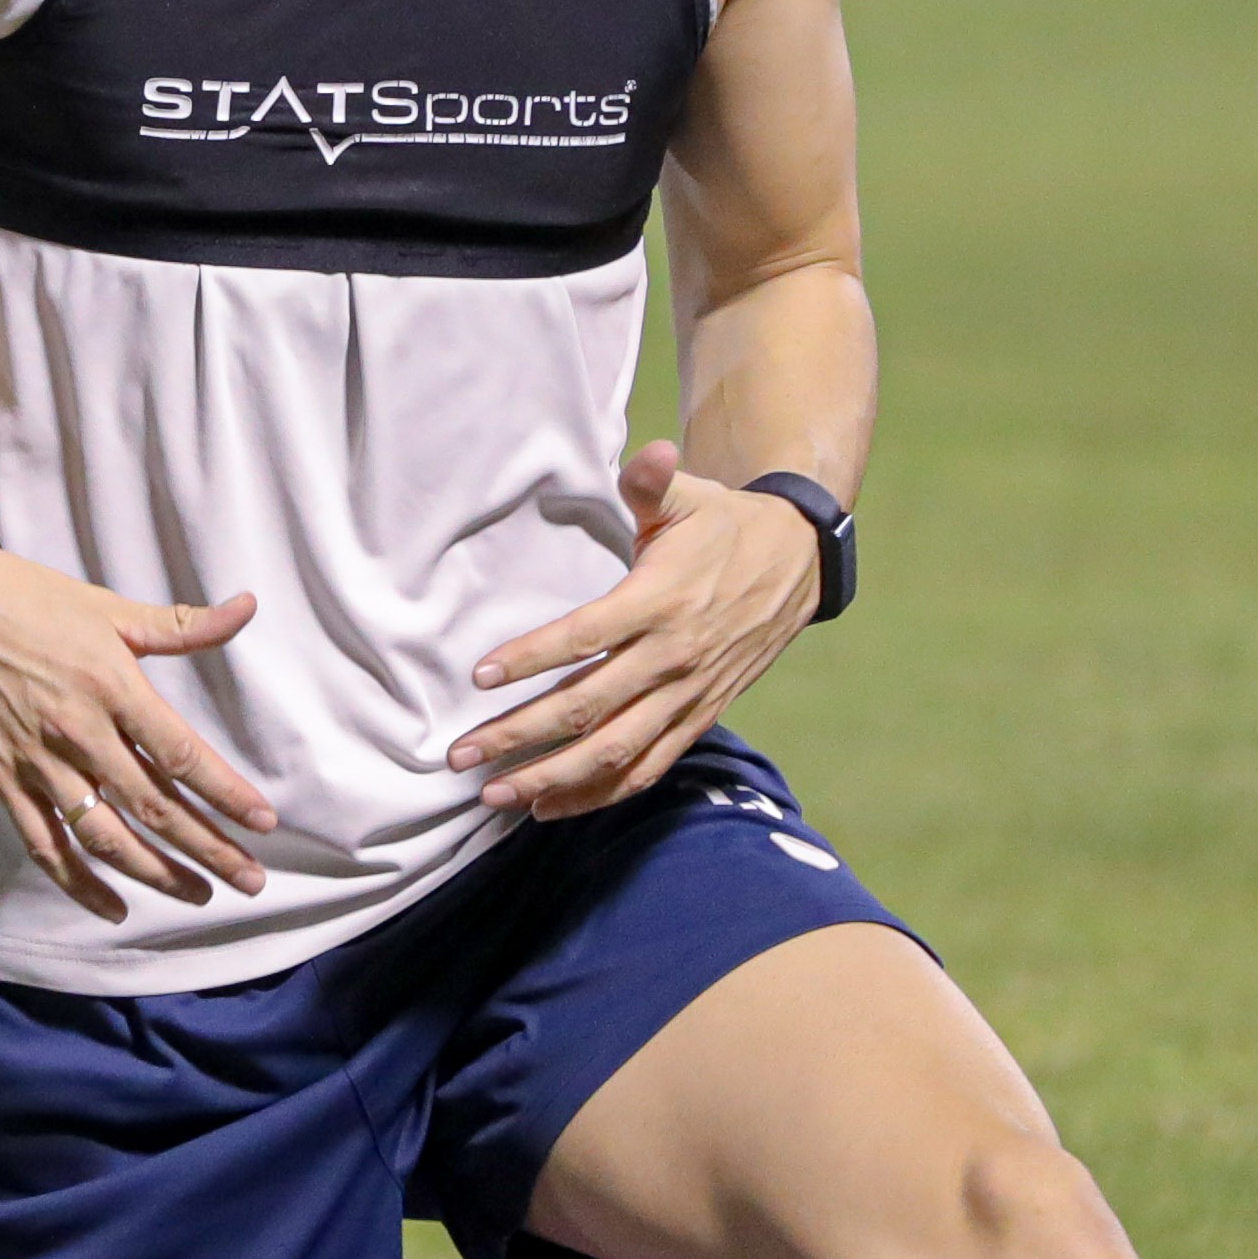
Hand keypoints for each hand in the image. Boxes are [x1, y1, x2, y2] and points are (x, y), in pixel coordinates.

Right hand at [0, 544, 278, 917]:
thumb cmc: (27, 597)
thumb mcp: (109, 607)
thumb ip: (181, 624)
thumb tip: (247, 608)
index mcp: (110, 684)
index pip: (179, 753)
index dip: (225, 792)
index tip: (263, 823)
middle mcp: (77, 730)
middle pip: (153, 805)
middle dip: (208, 848)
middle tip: (251, 880)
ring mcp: (36, 760)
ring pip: (103, 835)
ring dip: (156, 873)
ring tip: (199, 894)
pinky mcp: (1, 778)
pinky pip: (44, 844)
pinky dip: (79, 883)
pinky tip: (114, 908)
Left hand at [451, 440, 825, 816]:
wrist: (798, 562)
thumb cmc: (724, 526)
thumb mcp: (690, 497)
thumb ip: (653, 483)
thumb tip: (651, 451)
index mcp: (660, 601)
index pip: (585, 636)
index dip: (532, 658)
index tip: (479, 677)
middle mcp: (673, 657)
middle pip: (587, 707)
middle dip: (519, 735)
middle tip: (460, 756)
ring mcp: (688, 695)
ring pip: (614, 751)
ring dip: (551, 778)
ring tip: (494, 795)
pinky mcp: (701, 716)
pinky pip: (647, 767)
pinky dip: (599, 793)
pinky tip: (550, 807)